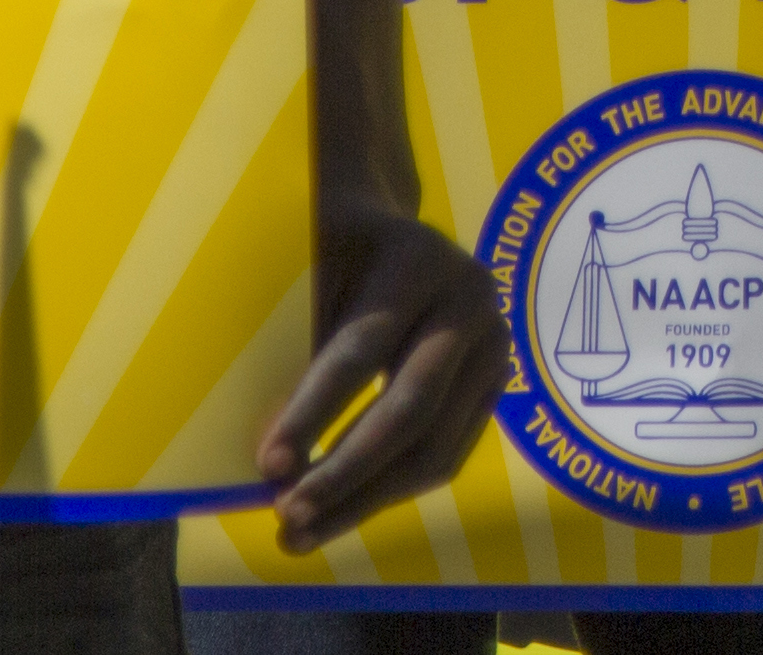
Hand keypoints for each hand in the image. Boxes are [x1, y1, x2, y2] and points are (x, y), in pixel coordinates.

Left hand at [259, 207, 507, 549]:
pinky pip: (447, 454)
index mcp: (417, 260)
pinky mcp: (494, 381)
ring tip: (301, 532)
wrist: (388, 231)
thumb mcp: (306, 270)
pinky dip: (392, 490)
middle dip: (344, 473)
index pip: (361, 350)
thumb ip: (294, 347)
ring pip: (435, 447)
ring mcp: (493, 342)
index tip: (267, 467)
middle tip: (286, 514)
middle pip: (410, 409)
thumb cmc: (330, 249)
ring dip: (366, 500)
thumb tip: (272, 457)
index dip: (312, 413)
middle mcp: (470, 299)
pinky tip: (342, 510)